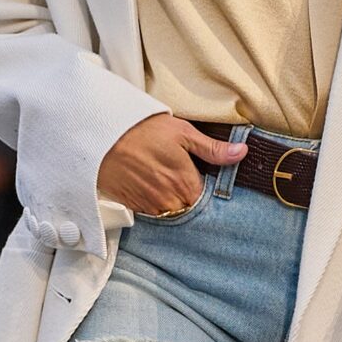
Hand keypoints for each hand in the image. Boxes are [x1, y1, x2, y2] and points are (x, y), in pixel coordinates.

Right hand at [97, 115, 243, 215]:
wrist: (99, 134)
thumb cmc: (142, 129)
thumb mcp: (182, 132)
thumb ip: (213, 150)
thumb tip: (242, 154)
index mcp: (186, 185)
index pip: (207, 200)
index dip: (205, 188)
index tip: (201, 176)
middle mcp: (169, 202)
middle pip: (188, 208)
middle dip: (188, 196)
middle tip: (179, 174)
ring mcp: (149, 207)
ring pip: (169, 212)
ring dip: (170, 200)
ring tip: (162, 177)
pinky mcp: (131, 206)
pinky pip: (150, 211)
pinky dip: (153, 201)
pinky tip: (148, 182)